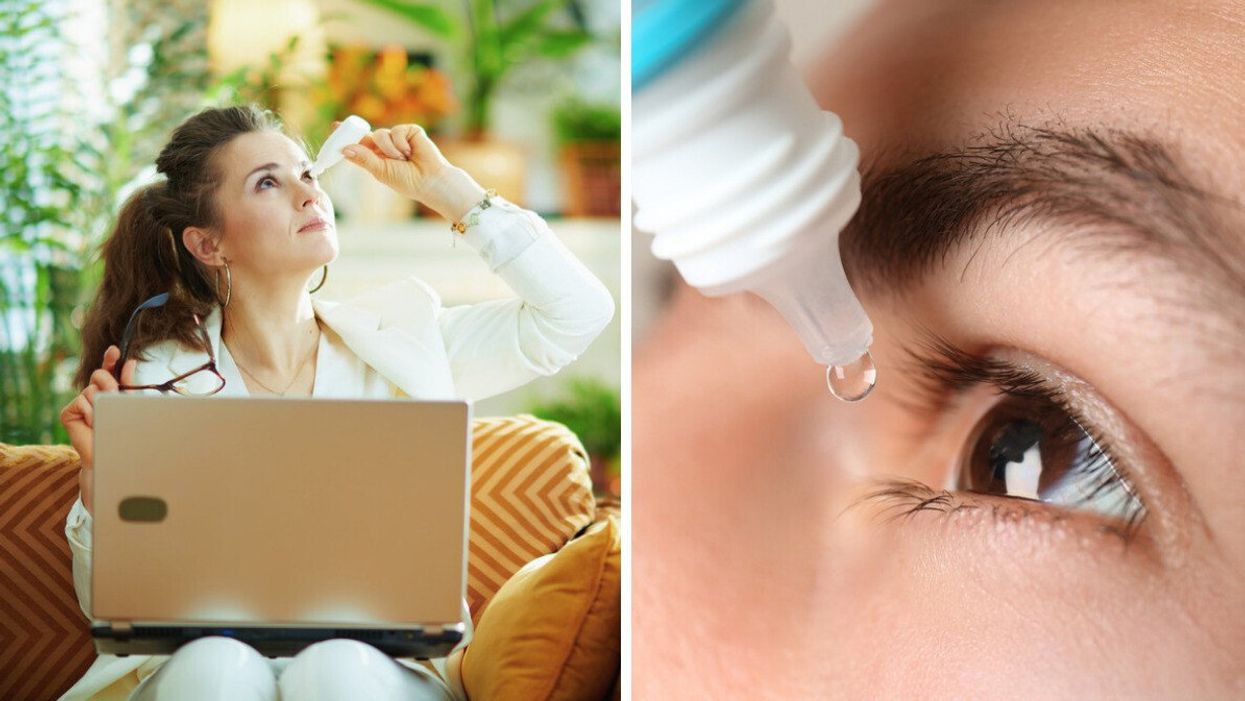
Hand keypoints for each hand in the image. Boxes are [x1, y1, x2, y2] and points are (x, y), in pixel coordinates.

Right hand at [60, 345, 135, 513]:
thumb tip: (129, 362)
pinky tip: (92, 424)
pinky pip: (79, 402)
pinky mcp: (68, 413)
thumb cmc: (123, 432)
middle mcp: (93, 394)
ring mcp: (79, 403)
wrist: (112, 455)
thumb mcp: (129, 404)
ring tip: (104, 418)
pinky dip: (88, 412)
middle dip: (108, 383)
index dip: (109, 359)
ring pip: (90, 389)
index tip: (115, 350)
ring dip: (100, 403)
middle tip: (113, 395)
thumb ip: (127, 384)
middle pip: (98, 375)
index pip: (108, 370)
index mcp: (109, 391)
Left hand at [337, 122, 484, 220]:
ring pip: (381, 134)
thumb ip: (364, 158)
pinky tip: (410, 152)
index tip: (334, 127)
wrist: (430, 180)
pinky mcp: (410, 131)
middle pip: (366, 134)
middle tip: (342, 128)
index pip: (359, 144)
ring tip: (402, 159)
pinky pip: (396, 131)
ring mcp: (398, 137)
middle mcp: (385, 146)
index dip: (347, 136)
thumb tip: (345, 148)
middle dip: (356, 133)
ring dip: (389, 149)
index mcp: (376, 157)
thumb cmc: (407, 181)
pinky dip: (401, 143)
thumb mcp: (381, 171)